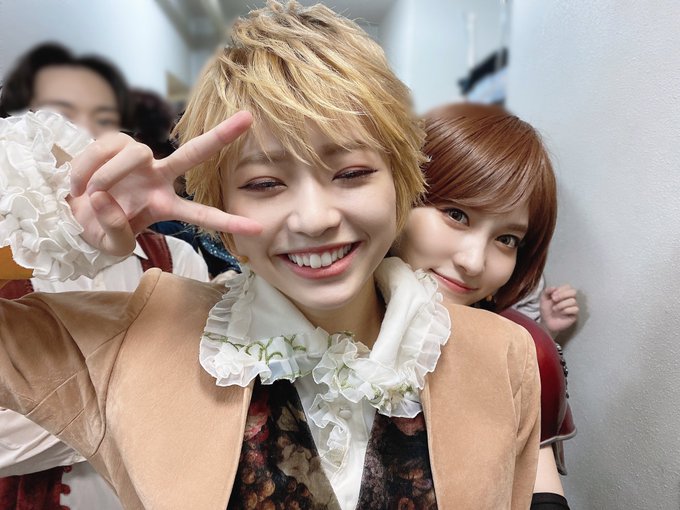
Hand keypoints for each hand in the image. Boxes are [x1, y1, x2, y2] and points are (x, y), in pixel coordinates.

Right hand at [69, 111, 260, 255]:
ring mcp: (140, 159)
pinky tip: (77, 184)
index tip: (259, 229)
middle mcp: (160, 177)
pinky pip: (105, 149)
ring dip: (108, 175)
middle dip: (220, 136)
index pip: (203, 214)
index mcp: (166, 206)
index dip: (229, 222)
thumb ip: (115, 231)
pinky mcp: (115, 144)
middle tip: (249, 118)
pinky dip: (86, 168)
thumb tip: (105, 200)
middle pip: (194, 153)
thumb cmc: (99, 228)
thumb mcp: (111, 244)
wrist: (72, 211)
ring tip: (90, 194)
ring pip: (136, 153)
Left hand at [540, 284, 578, 335]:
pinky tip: (561, 313)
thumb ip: (547, 291)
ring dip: (561, 305)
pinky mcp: (575, 314)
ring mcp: (573, 306)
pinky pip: (575, 309)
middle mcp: (570, 299)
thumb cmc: (546, 310)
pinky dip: (566, 310)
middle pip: (573, 292)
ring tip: (554, 309)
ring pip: (573, 301)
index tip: (552, 295)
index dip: (560, 290)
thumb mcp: (543, 299)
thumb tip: (554, 287)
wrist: (546, 322)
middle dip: (562, 295)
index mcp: (563, 294)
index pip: (568, 287)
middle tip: (554, 300)